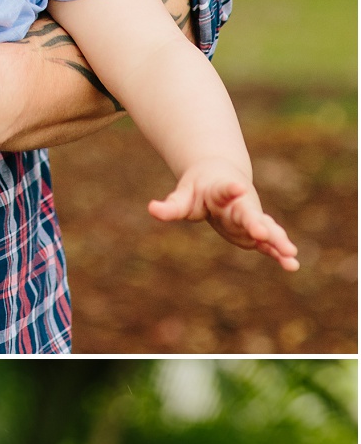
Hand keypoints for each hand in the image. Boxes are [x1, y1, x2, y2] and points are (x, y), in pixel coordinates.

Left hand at [149, 162, 298, 270]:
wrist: (222, 178)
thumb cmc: (200, 188)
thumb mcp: (183, 195)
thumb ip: (171, 205)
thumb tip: (152, 209)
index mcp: (222, 190)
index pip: (225, 189)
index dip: (230, 188)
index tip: (238, 187)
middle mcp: (241, 203)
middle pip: (249, 213)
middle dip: (257, 223)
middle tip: (264, 232)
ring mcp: (251, 217)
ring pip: (265, 228)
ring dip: (276, 240)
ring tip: (290, 253)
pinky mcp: (255, 231)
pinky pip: (268, 243)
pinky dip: (279, 252)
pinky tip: (292, 265)